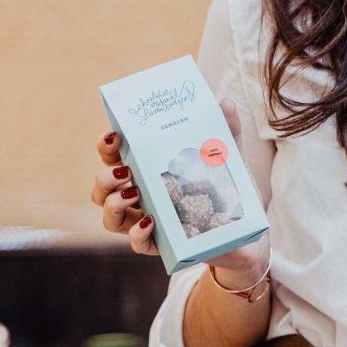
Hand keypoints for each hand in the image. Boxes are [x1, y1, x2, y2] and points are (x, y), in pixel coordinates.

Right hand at [91, 97, 269, 272]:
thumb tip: (224, 102)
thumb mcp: (226, 152)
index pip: (114, 156)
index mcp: (147, 169)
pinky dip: (137, 233)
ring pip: (109, 218)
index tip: (114, 135)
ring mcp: (145, 221)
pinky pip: (136, 243)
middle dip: (104, 177)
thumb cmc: (224, 184)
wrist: (244, 227)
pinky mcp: (160, 244)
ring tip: (134, 193)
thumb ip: (226, 126)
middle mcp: (138, 195)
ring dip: (113, 204)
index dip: (106, 146)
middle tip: (125, 170)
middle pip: (102, 188)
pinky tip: (149, 221)